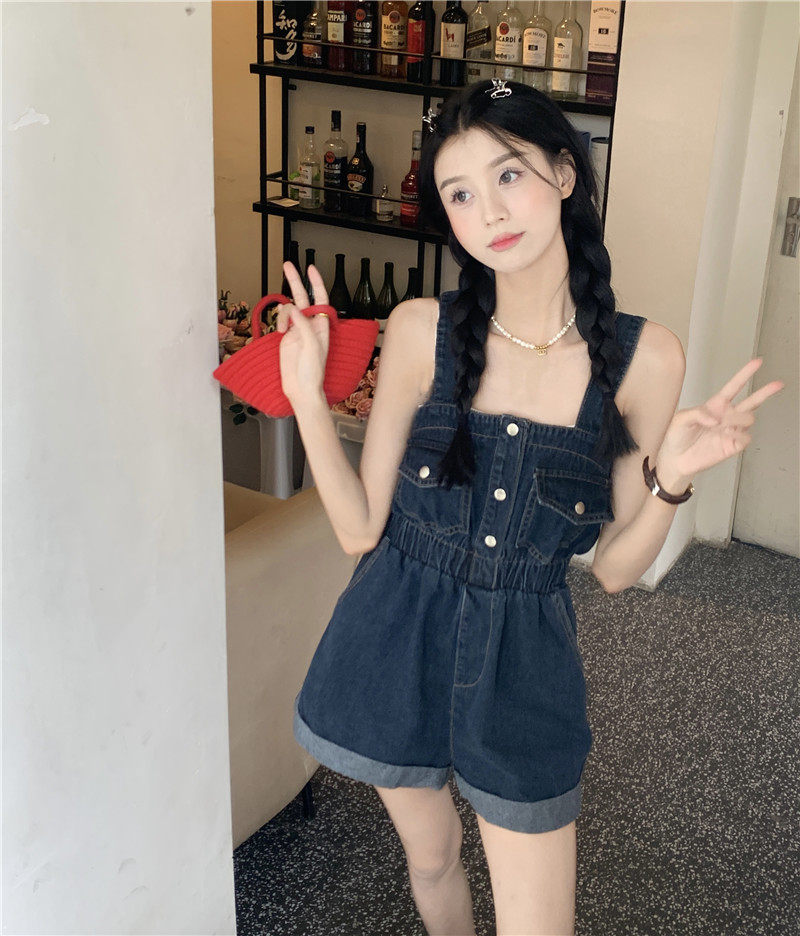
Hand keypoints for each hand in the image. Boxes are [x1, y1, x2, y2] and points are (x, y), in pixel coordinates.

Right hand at [275, 261, 331, 407]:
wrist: (301, 390)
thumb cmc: (313, 373)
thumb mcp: (312, 347)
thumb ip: (303, 326)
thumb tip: (293, 309)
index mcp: (322, 326)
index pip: (320, 299)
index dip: (316, 283)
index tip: (310, 268)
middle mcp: (310, 326)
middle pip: (303, 298)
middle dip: (295, 281)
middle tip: (287, 265)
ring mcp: (297, 330)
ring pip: (289, 310)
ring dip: (284, 313)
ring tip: (283, 329)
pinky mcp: (286, 337)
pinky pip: (281, 320)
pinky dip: (279, 320)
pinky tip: (280, 330)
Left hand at [656, 358, 784, 482]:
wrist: (675, 459)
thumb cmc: (676, 436)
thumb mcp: (680, 419)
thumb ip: (697, 413)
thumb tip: (716, 419)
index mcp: (715, 405)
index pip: (734, 386)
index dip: (745, 374)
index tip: (757, 362)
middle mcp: (726, 416)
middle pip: (752, 401)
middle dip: (765, 392)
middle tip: (777, 384)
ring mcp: (731, 430)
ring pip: (748, 418)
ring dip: (738, 419)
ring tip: (723, 424)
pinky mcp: (732, 445)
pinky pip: (745, 437)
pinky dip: (738, 435)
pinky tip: (727, 436)